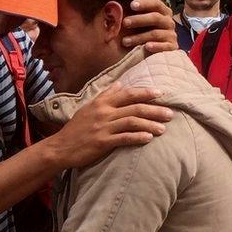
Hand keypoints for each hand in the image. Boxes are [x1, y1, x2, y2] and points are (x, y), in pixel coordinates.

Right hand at [43, 82, 173, 167]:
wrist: (60, 147)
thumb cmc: (76, 129)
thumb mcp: (89, 108)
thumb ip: (106, 95)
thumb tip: (120, 84)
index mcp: (101, 102)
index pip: (128, 94)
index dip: (145, 93)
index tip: (161, 93)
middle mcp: (103, 112)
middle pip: (134, 107)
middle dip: (155, 109)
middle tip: (170, 113)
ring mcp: (103, 127)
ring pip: (132, 122)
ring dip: (150, 124)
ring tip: (164, 129)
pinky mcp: (102, 142)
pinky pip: (124, 138)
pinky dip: (138, 137)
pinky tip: (149, 138)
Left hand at [122, 0, 176, 52]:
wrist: (155, 55)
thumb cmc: (142, 34)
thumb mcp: (138, 24)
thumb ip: (128, 16)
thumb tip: (111, 8)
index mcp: (162, 12)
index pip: (156, 3)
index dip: (145, 3)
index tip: (131, 5)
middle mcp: (168, 22)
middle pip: (155, 17)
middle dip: (139, 19)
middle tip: (125, 22)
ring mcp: (171, 35)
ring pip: (155, 33)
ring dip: (139, 37)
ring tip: (125, 41)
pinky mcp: (172, 48)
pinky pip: (165, 46)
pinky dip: (156, 46)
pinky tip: (146, 47)